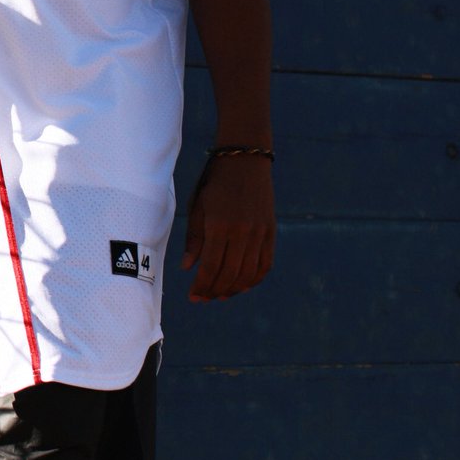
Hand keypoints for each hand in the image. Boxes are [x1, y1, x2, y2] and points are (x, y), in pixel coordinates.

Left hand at [181, 154, 274, 301]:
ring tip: (220, 294)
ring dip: (234, 289)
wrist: (245, 161)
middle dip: (215, 291)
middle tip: (204, 298)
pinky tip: (242, 285)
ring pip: (248, 274)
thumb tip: (188, 268)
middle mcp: (242, 233)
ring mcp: (260, 233)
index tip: (193, 297)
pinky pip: (265, 264)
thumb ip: (194, 238)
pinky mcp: (271, 232)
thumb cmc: (215, 183)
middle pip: (229, 274)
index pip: (210, 267)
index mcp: (219, 225)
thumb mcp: (198, 206)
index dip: (201, 286)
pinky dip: (254, 279)